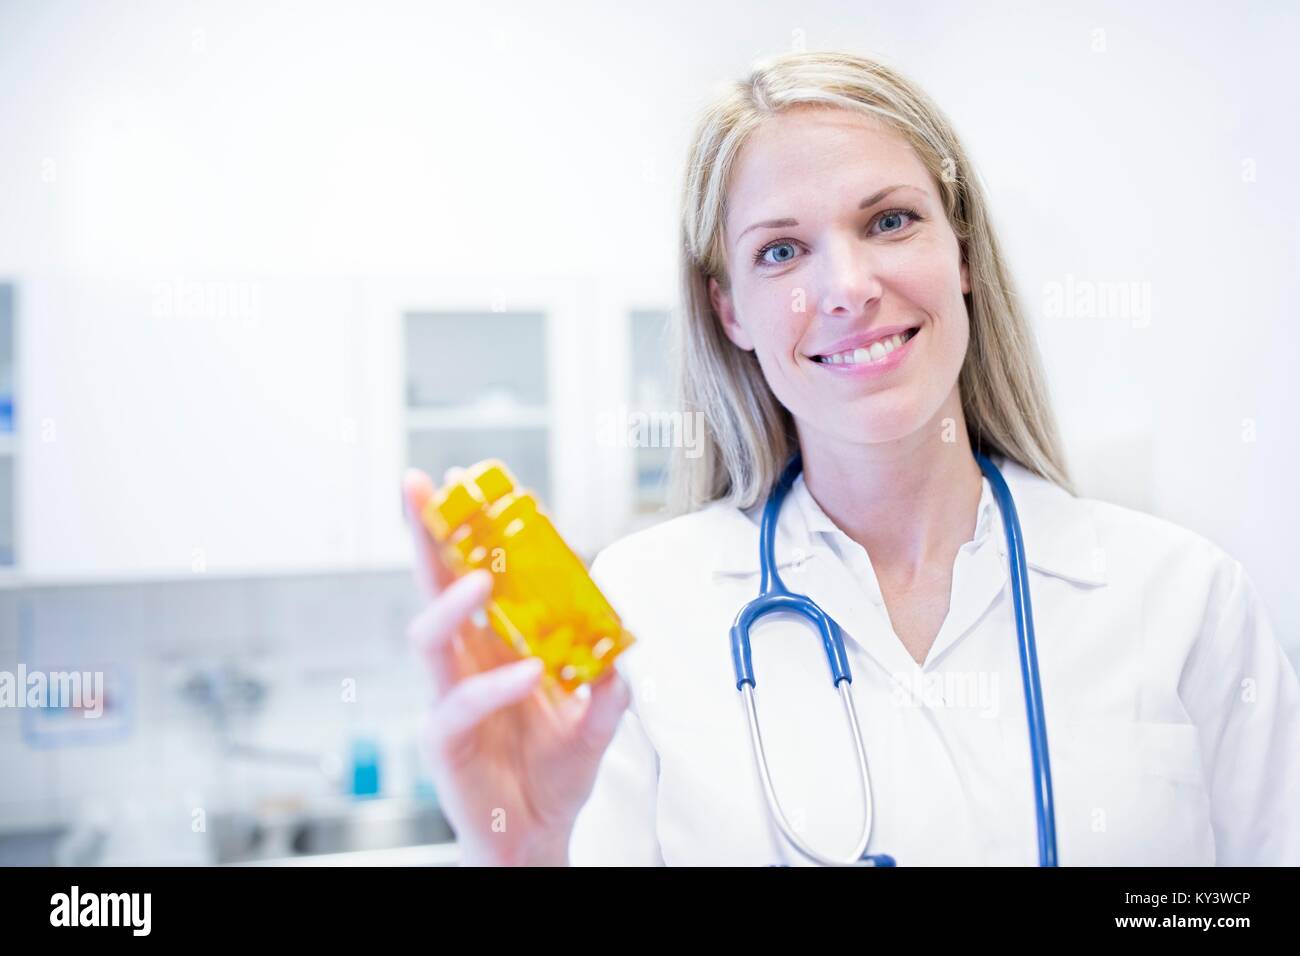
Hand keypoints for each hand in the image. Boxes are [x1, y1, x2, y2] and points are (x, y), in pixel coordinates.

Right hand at [402, 467, 629, 865]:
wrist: (537, 841)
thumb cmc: (552, 776)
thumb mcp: (596, 723)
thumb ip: (608, 685)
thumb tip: (621, 645)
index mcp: (495, 646)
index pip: (479, 574)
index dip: (477, 530)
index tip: (480, 483)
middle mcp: (465, 664)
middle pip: (435, 586)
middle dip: (426, 534)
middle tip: (423, 487)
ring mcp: (450, 700)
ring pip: (430, 637)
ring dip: (453, 601)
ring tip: (481, 577)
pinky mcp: (445, 743)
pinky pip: (460, 706)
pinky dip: (494, 686)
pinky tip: (526, 673)